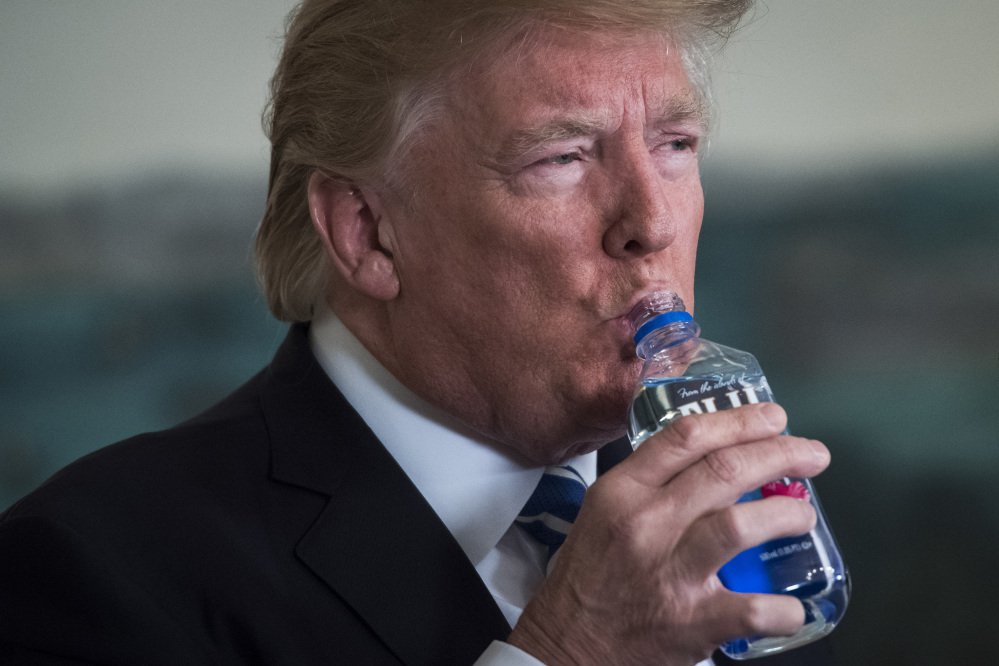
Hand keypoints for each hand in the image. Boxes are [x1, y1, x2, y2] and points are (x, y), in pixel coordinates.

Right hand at [507, 403, 829, 665]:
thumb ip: (652, 483)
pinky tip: (792, 605)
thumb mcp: (606, 512)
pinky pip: (752, 608)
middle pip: (723, 470)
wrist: (566, 646)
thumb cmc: (590, 577)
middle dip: (780, 454)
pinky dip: (783, 607)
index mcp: (622, 491)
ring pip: (739, 526)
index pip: (686, 437)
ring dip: (785, 515)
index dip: (740, 421)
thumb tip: (717, 458)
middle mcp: (644, 524)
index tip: (774, 417)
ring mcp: (667, 572)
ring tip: (804, 515)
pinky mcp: (689, 622)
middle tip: (812, 455)